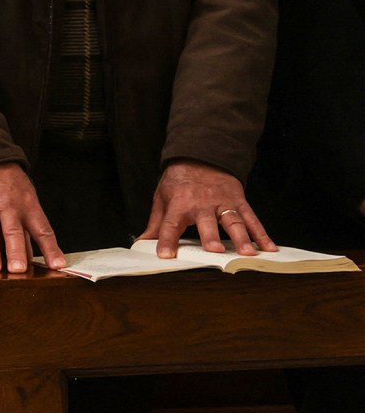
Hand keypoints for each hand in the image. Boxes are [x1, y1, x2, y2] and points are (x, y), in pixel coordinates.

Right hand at [0, 162, 65, 272]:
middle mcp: (9, 208)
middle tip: (18, 269)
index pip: (42, 230)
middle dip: (16, 251)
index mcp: (28, 206)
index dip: (50, 248)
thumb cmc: (9, 181)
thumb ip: (28, 226)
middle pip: (13, 231)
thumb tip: (34, 255)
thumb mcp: (26, 196)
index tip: (57, 265)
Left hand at [139, 159, 275, 257]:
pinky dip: (262, 233)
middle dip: (211, 236)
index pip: (170, 224)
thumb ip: (156, 223)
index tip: (165, 255)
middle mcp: (202, 203)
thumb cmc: (180, 181)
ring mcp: (223, 202)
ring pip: (233, 221)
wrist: (201, 157)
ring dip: (242, 237)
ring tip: (248, 253)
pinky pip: (252, 219)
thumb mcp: (162, 197)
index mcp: (180, 203)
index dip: (167, 240)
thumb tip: (142, 242)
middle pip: (207, 222)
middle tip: (215, 251)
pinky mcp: (239, 202)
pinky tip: (269, 248)